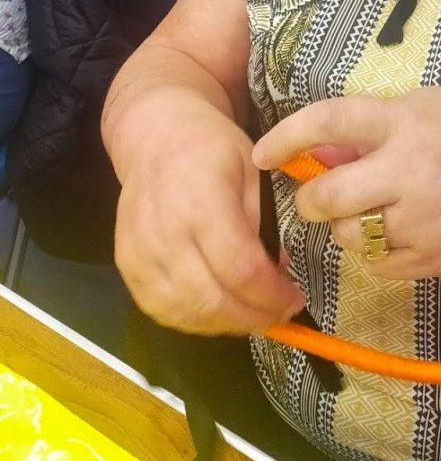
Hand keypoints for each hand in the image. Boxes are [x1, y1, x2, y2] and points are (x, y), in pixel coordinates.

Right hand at [113, 94, 305, 334]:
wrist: (155, 135)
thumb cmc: (211, 147)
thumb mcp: (252, 169)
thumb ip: (263, 223)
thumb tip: (278, 272)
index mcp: (203, 202)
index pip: (240, 269)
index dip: (271, 296)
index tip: (295, 301)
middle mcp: (166, 232)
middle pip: (211, 300)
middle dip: (252, 318)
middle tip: (279, 316)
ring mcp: (140, 252)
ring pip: (184, 313)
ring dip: (224, 325)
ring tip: (252, 315)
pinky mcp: (125, 264)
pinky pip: (159, 309)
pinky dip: (192, 320)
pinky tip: (218, 311)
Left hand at [252, 88, 440, 280]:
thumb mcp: (418, 107)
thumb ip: (366, 128)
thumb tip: (310, 155)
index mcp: (404, 123)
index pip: (329, 123)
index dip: (287, 138)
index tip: (260, 154)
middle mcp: (413, 170)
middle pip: (330, 197)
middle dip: (312, 201)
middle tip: (320, 198)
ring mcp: (425, 220)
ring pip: (350, 236)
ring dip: (347, 227)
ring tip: (372, 212)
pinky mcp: (434, 258)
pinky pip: (376, 266)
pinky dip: (375, 252)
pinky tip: (396, 231)